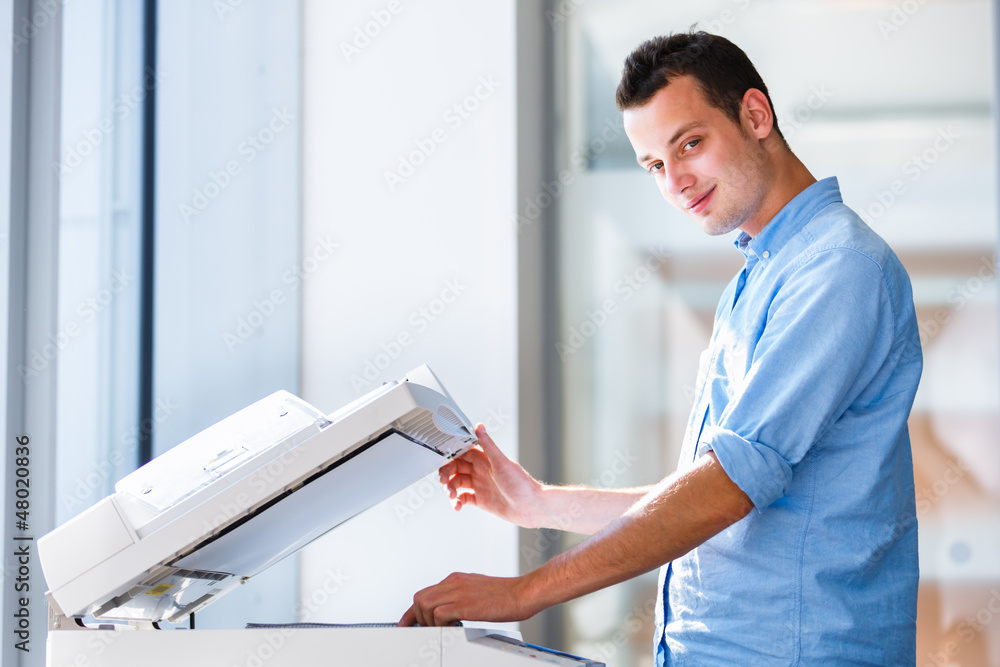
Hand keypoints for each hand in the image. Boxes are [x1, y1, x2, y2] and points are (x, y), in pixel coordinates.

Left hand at [397, 572, 536, 626]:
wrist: (522, 593)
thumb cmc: (506, 595)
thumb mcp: (478, 591)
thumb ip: (462, 597)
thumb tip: (452, 611)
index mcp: (456, 579)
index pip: (425, 593)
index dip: (412, 610)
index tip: (406, 622)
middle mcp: (454, 582)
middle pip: (419, 597)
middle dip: (416, 617)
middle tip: (424, 630)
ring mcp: (458, 591)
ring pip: (424, 604)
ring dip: (427, 621)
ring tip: (441, 630)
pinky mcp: (464, 603)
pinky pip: (438, 614)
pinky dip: (439, 624)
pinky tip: (452, 627)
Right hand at [439, 424, 541, 526]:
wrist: (531, 507)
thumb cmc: (521, 483)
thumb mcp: (501, 463)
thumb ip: (488, 445)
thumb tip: (479, 426)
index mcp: (485, 459)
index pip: (462, 453)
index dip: (451, 455)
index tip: (442, 459)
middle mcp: (481, 471)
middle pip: (457, 468)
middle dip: (447, 473)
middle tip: (443, 480)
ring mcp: (480, 486)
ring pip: (457, 483)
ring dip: (450, 488)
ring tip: (452, 496)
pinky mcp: (481, 500)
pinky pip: (463, 498)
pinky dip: (456, 501)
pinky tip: (457, 506)